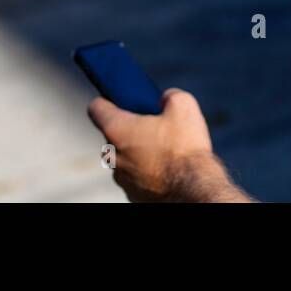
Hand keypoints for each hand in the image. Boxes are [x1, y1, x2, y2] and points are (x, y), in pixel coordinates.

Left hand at [86, 88, 220, 201]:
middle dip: (131, 128)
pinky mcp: (133, 195)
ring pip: (125, 157)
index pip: (96, 108)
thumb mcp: (183, 105)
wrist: (195, 188)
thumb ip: (169, 95)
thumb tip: (166, 99)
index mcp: (117, 129)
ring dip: (139, 152)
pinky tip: (167, 168)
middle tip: (155, 126)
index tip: (120, 102)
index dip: (108, 100)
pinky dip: (147, 171)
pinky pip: (135, 177)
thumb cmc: (184, 149)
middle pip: (112, 134)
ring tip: (165, 150)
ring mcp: (122, 178)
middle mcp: (113, 156)